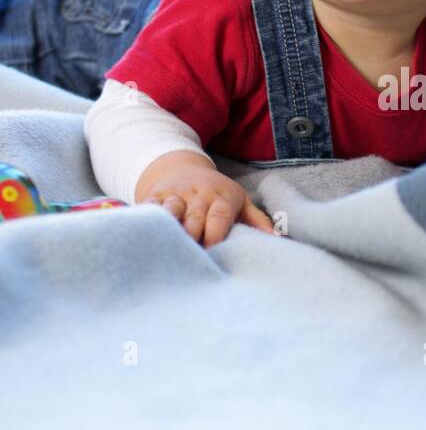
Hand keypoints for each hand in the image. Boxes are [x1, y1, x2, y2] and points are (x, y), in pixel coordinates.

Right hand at [136, 153, 274, 247]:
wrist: (183, 169)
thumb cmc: (218, 194)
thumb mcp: (241, 201)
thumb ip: (258, 221)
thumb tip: (279, 240)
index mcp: (221, 197)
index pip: (219, 216)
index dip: (215, 234)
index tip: (212, 254)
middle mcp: (198, 194)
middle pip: (194, 218)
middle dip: (193, 238)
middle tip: (191, 260)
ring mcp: (176, 194)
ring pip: (171, 210)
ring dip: (169, 227)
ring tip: (167, 248)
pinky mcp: (155, 196)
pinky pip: (149, 207)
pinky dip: (146, 219)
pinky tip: (143, 234)